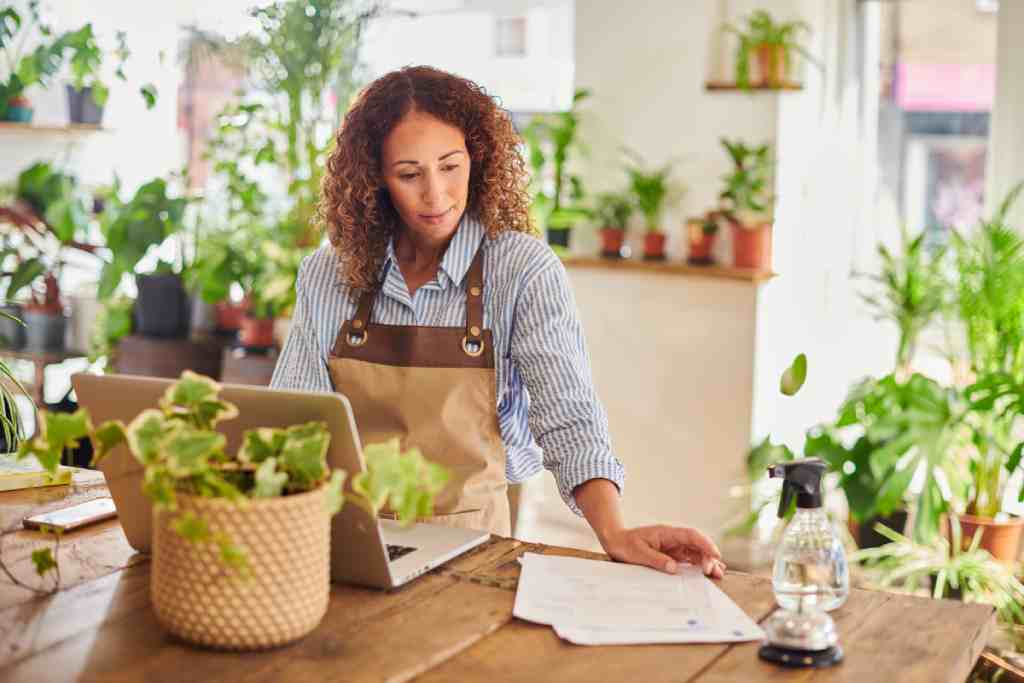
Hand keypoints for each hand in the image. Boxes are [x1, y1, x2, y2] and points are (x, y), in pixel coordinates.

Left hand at [599, 525, 725, 577]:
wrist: (615, 541)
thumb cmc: (625, 544)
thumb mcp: (638, 553)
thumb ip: (656, 560)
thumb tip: (673, 568)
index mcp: (666, 533)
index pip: (691, 535)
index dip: (705, 543)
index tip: (715, 554)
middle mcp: (673, 538)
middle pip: (696, 544)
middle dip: (708, 556)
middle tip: (713, 571)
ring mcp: (673, 546)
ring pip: (695, 552)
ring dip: (706, 561)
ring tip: (718, 574)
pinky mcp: (671, 555)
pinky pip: (688, 559)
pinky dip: (698, 565)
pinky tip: (706, 572)